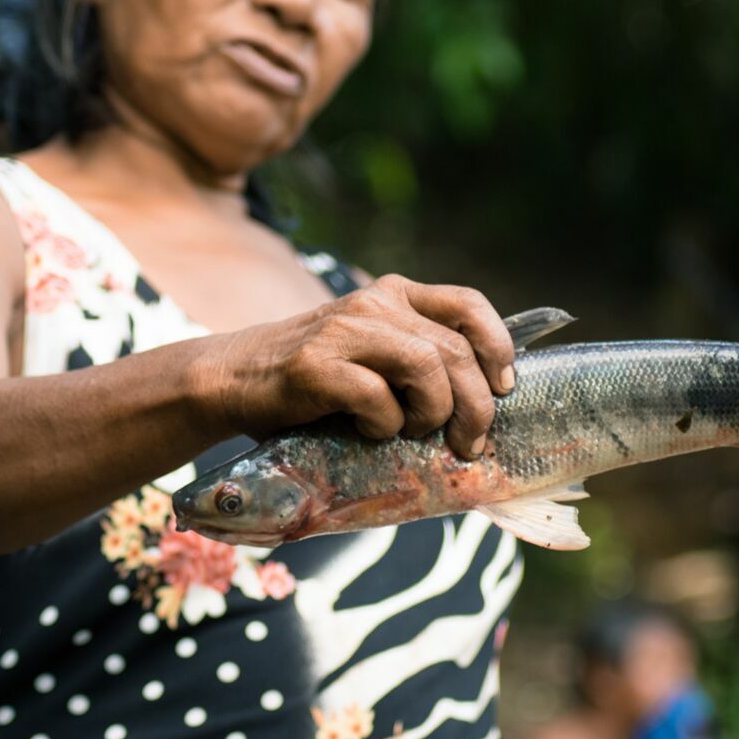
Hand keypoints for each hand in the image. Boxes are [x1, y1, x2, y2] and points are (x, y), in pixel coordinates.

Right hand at [206, 275, 515, 457]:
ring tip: (413, 434)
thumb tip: (486, 400)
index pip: (469, 305)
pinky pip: (377, 398)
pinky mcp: (315, 365)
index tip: (504, 387)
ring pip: (425, 369)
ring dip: (432, 414)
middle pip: (455, 351)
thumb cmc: (316, 378)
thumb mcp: (374, 353)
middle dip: (476, 406)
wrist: (235, 378)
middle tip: (469, 443)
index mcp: (395, 294)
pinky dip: (384, 425)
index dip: (498, 347)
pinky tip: (367, 431)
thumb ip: (419, 358)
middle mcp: (374, 303)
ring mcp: (343, 331)